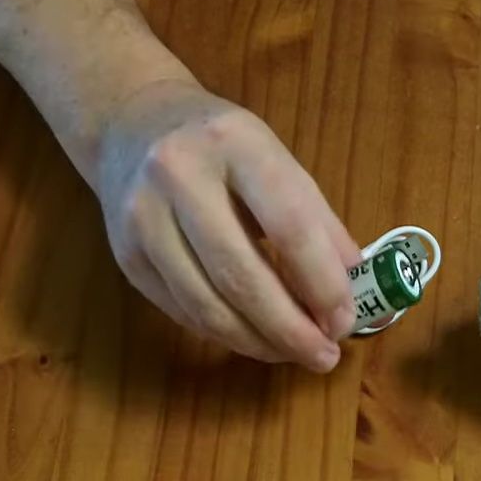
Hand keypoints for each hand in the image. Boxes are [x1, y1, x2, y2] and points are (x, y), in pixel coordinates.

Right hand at [93, 79, 361, 371]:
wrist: (129, 125)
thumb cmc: (220, 145)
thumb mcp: (274, 159)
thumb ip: (318, 220)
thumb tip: (355, 287)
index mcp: (235, 143)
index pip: (289, 224)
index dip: (322, 283)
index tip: (344, 321)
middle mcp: (180, 175)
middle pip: (241, 275)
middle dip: (290, 329)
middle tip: (323, 356)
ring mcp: (143, 217)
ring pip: (206, 304)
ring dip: (257, 342)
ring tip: (292, 354)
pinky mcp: (125, 254)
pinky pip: (182, 310)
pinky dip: (223, 333)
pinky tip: (252, 338)